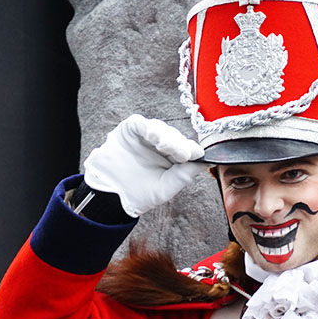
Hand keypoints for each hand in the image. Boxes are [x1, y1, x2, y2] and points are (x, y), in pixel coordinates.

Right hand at [84, 114, 207, 216]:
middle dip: (179, 145)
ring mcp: (147, 135)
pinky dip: (147, 128)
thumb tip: (208, 162)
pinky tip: (152, 136)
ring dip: (165, 137)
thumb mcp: (165, 188)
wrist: (109, 195)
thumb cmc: (138, 193)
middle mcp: (162, 144)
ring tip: (165, 146)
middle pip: (176, 137)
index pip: (187, 149)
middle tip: (183, 154)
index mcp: (174, 158)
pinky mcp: (130, 129)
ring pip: (161, 129)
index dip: (192, 151)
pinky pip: (140, 124)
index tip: (197, 155)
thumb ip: (184, 175)